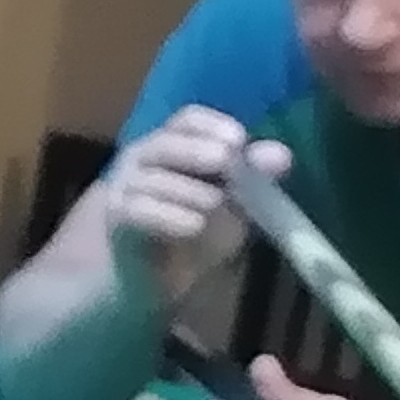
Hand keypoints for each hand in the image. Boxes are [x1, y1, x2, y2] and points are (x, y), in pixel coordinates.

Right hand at [104, 115, 286, 313]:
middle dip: (197, 150)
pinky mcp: (116, 219)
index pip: (187, 120)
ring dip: (188, 189)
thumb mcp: (232, 208)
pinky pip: (137, 211)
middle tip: (227, 161)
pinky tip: (193, 225)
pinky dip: (167, 217)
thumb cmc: (190, 234)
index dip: (212, 124)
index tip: (239, 138)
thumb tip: (283, 155)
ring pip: (152, 178)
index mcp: (174, 146)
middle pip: (165, 142)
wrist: (147, 279)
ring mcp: (126, 186)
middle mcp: (144, 159)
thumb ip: (253, 180)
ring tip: (216, 203)